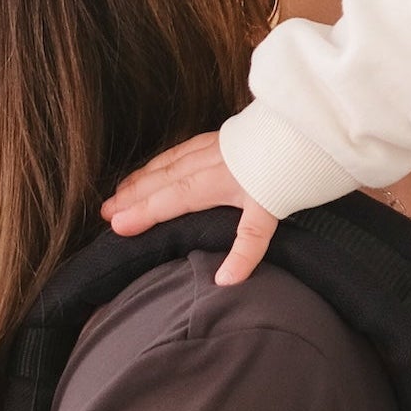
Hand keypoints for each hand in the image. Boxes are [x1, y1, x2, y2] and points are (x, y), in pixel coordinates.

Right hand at [101, 132, 279, 285]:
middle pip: (160, 182)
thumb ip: (246, 249)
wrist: (306, 129)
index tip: (116, 226)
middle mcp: (204, 163)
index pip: (168, 201)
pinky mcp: (219, 137)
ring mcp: (211, 148)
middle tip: (105, 213)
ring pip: (166, 165)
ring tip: (119, 193)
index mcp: (211, 183)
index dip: (141, 214)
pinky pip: (179, 150)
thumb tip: (225, 281)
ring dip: (141, 180)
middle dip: (131, 198)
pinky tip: (156, 166)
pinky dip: (162, 161)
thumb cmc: (287, 171)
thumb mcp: (269, 215)